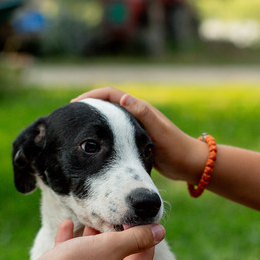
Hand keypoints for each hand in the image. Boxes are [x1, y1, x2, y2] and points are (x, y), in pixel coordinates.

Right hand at [12, 220, 164, 259]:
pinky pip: (72, 258)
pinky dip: (72, 242)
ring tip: (93, 220)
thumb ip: (136, 238)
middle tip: (115, 216)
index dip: (145, 236)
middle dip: (118, 235)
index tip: (136, 218)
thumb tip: (161, 232)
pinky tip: (68, 224)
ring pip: (94, 257)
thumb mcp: (111, 247)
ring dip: (95, 238)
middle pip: (119, 258)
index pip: (144, 257)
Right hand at [72, 88, 204, 183]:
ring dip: (94, 123)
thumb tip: (123, 98)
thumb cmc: (175, 148)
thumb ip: (142, 114)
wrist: (189, 165)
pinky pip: (113, 135)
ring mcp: (135, 128)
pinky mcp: (135, 142)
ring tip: (76, 132)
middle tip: (70, 117)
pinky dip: (101, 137)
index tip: (75, 105)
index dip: (91, 97)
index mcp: (139, 108)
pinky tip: (92, 148)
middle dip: (88, 108)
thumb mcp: (157, 131)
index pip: (110, 95)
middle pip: (106, 105)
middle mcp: (136, 115)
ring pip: (108, 122)